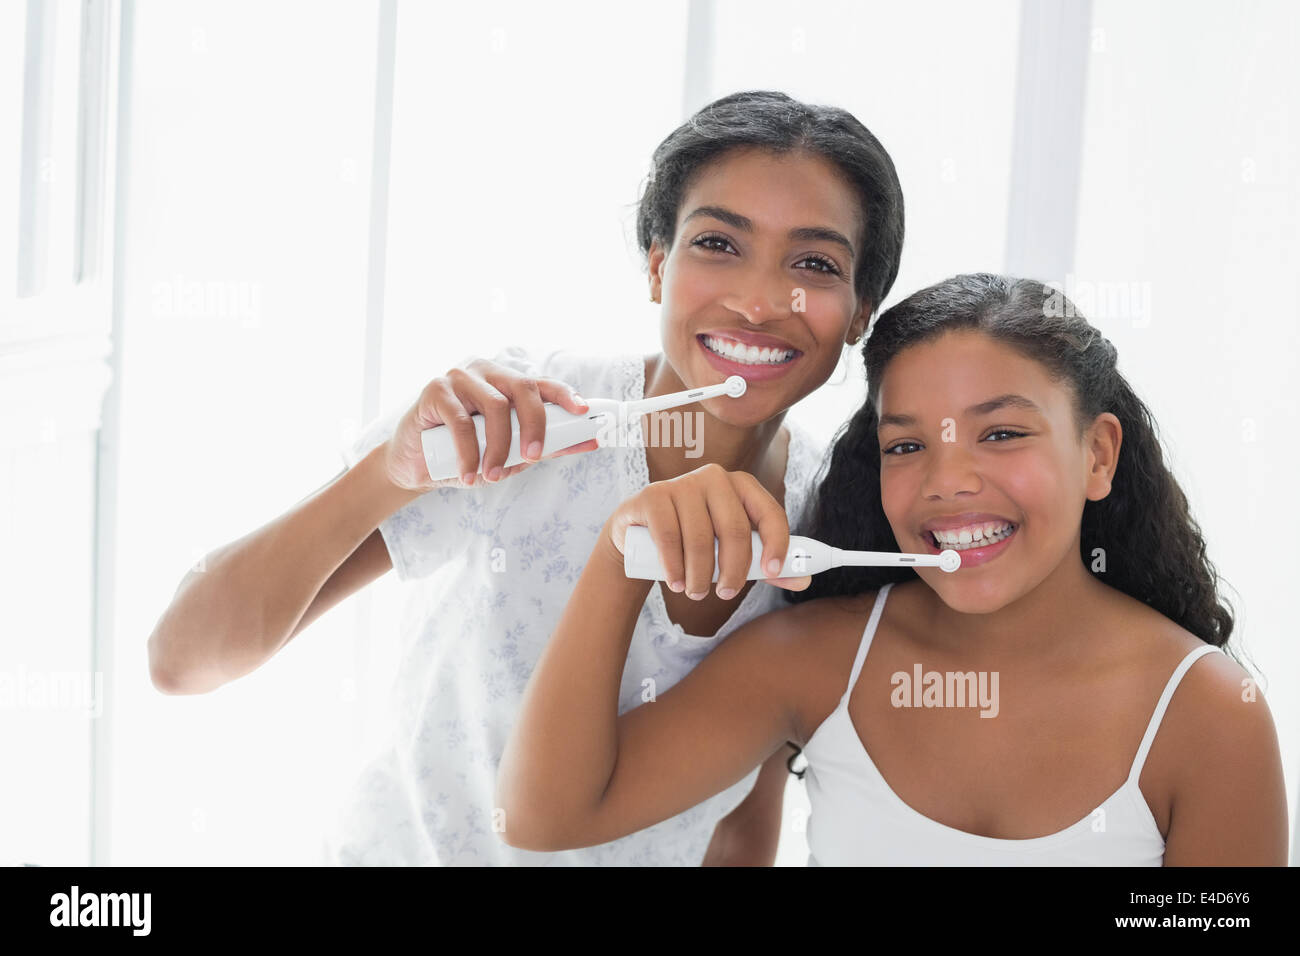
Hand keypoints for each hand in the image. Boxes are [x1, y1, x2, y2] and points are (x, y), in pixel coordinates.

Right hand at [384, 357, 597, 492]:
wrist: (415, 465)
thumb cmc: (465, 455)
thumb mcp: (509, 453)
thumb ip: (543, 446)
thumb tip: (586, 444)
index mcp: (506, 383)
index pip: (541, 383)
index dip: (565, 394)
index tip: (583, 412)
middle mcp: (487, 372)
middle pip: (523, 388)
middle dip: (535, 424)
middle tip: (534, 457)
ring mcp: (460, 377)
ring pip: (494, 405)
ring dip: (498, 447)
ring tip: (492, 476)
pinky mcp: (435, 389)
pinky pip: (461, 421)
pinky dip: (468, 453)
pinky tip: (469, 475)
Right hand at [603, 463, 811, 597]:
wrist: (640, 536)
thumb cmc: (695, 542)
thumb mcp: (731, 551)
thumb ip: (765, 565)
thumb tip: (803, 580)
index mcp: (742, 485)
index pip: (769, 512)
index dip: (776, 543)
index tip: (771, 572)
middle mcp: (714, 477)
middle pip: (734, 529)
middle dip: (733, 570)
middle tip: (725, 593)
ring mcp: (682, 483)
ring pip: (701, 539)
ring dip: (700, 576)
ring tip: (696, 592)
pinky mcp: (653, 496)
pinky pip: (669, 537)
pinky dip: (675, 567)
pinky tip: (676, 582)